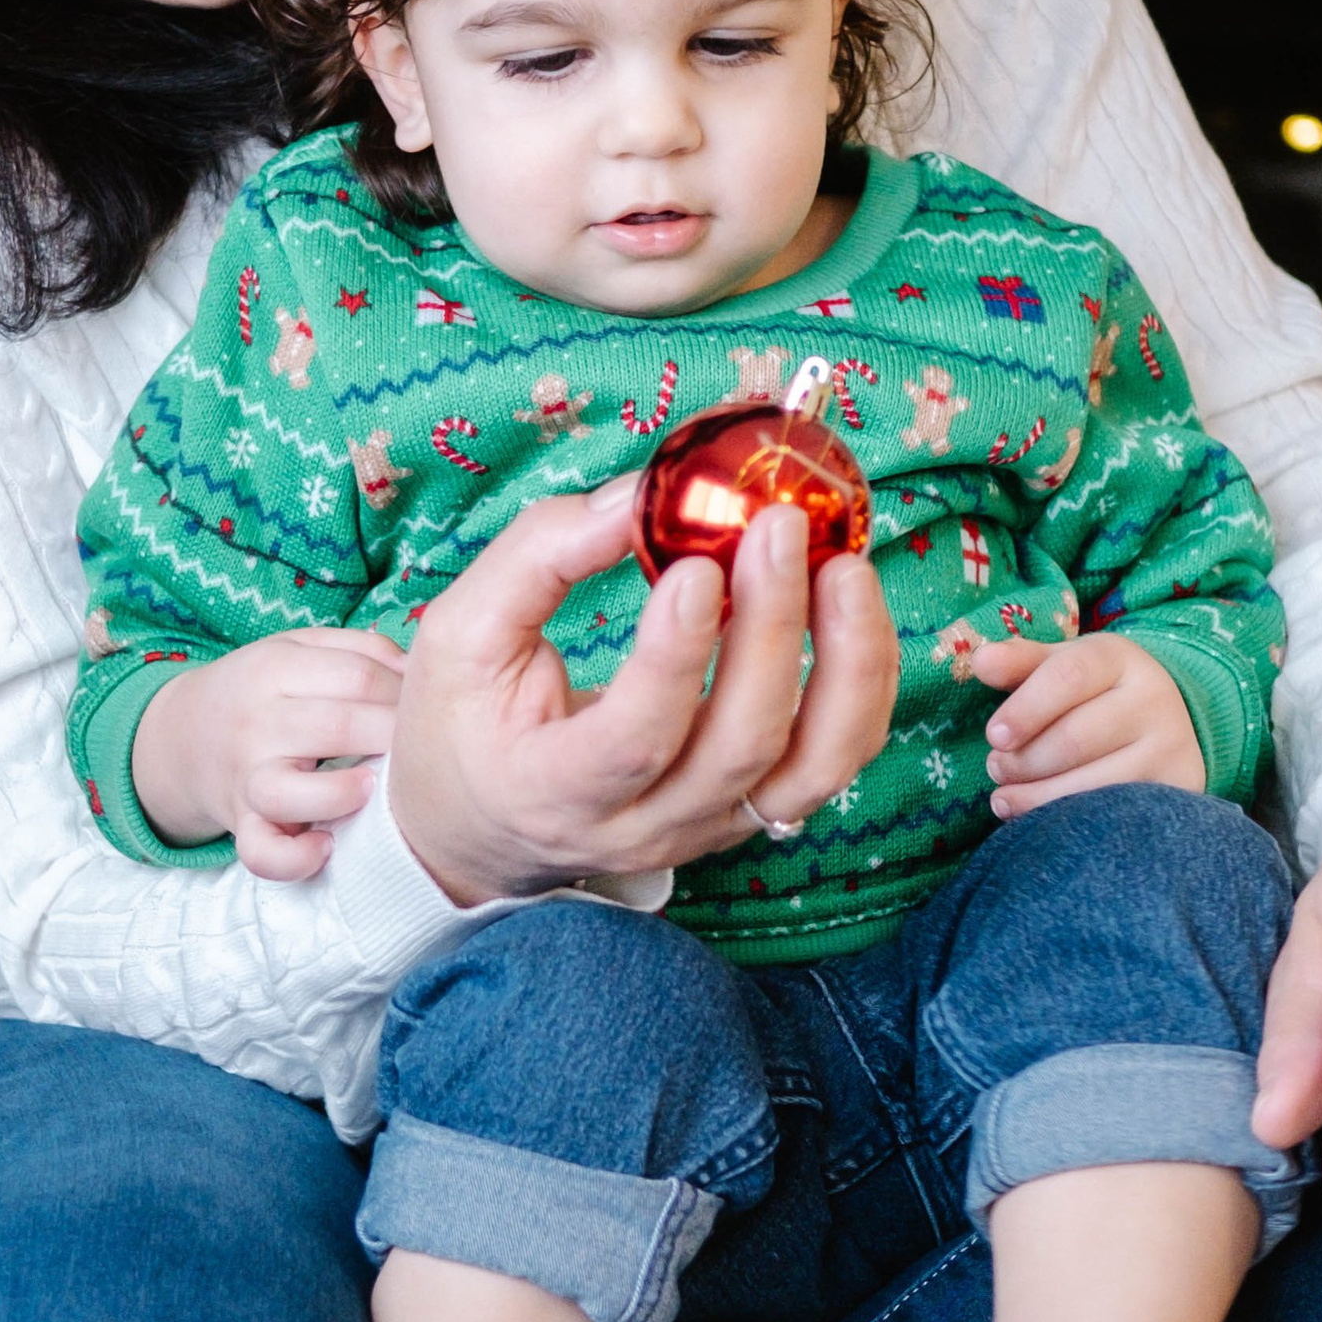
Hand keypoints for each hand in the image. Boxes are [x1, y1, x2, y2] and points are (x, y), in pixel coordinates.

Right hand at [130, 630, 402, 883]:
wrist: (182, 738)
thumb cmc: (262, 692)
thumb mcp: (298, 649)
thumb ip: (360, 649)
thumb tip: (421, 671)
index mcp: (274, 669)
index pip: (357, 675)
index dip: (404, 691)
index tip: (427, 706)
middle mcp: (256, 723)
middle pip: (337, 726)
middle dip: (392, 736)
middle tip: (422, 748)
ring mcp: (246, 779)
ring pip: (287, 793)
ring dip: (340, 795)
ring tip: (371, 789)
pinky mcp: (241, 825)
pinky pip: (261, 852)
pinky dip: (295, 858)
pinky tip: (327, 845)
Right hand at [387, 476, 897, 907]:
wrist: (478, 826)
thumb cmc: (463, 724)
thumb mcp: (460, 633)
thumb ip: (539, 558)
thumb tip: (640, 494)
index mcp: (552, 788)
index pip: (633, 739)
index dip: (673, 657)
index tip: (693, 565)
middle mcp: (644, 826)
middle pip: (738, 745)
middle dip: (771, 630)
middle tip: (780, 527)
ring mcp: (709, 826)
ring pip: (813, 769)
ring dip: (846, 665)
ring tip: (845, 567)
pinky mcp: (752, 810)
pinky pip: (835, 759)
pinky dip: (861, 683)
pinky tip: (850, 606)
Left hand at [980, 631, 1203, 811]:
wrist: (1163, 719)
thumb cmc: (1092, 691)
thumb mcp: (1060, 665)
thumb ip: (1019, 662)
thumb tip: (981, 662)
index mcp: (1118, 657)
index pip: (1068, 676)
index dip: (1025, 709)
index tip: (993, 737)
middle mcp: (1153, 699)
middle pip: (1076, 737)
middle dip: (1025, 760)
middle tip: (996, 769)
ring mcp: (1171, 747)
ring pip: (1095, 785)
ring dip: (1039, 798)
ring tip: (1005, 798)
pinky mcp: (1178, 789)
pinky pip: (1116, 818)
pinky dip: (1070, 823)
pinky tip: (1041, 823)